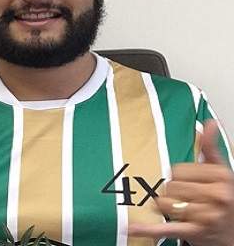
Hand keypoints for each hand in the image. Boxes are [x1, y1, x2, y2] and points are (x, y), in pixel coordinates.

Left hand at [129, 120, 233, 245]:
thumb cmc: (225, 198)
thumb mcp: (221, 171)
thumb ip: (211, 147)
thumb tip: (209, 123)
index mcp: (220, 178)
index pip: (178, 170)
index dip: (178, 175)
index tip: (186, 181)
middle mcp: (216, 197)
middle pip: (171, 186)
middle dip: (172, 191)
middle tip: (185, 197)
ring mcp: (206, 217)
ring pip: (165, 203)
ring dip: (165, 206)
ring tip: (180, 208)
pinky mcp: (194, 233)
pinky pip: (167, 229)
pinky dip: (148, 230)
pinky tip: (133, 228)